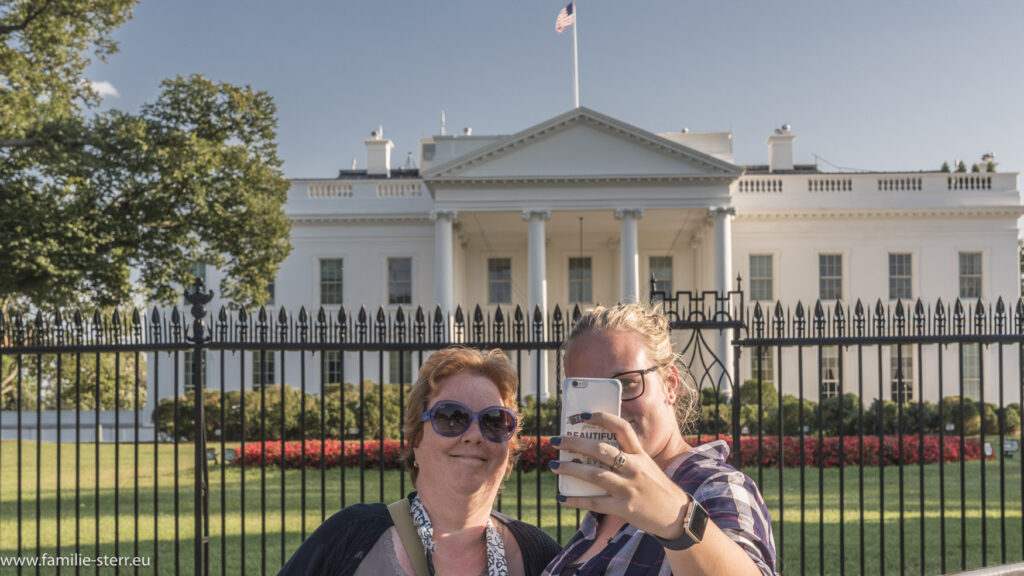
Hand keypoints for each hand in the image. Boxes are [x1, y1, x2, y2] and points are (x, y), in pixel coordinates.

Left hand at [550, 411, 688, 539]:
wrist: (676, 515)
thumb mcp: (646, 465)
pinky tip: (561, 498)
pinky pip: (594, 502)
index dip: (601, 418)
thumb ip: (625, 457)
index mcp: (640, 454)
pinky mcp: (624, 507)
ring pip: (594, 474)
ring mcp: (628, 487)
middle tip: (556, 441)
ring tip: (553, 466)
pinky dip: (575, 500)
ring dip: (570, 469)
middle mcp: (634, 467)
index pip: (621, 428)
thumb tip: (591, 452)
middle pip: (600, 449)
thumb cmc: (656, 487)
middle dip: (574, 443)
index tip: (581, 415)